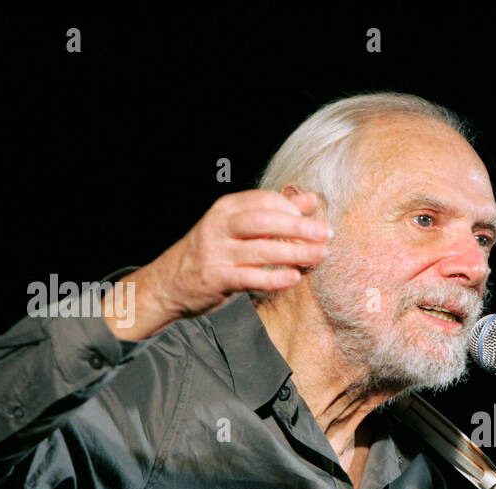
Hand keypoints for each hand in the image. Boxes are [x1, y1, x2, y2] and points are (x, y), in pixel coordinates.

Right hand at [104, 189, 331, 339]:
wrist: (169, 283)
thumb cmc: (213, 252)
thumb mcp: (237, 226)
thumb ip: (274, 213)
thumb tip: (310, 199)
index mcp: (226, 209)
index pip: (264, 201)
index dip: (292, 208)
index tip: (315, 219)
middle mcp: (219, 227)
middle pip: (264, 221)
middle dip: (298, 227)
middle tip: (326, 234)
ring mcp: (216, 253)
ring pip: (260, 250)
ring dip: (294, 253)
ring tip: (318, 256)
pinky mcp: (216, 278)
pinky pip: (250, 278)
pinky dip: (273, 278)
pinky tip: (293, 278)